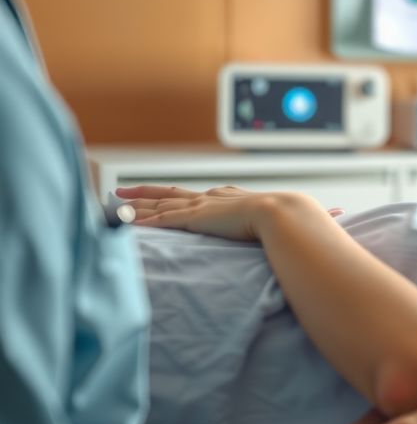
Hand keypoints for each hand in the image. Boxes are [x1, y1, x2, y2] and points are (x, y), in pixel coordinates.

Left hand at [116, 184, 307, 241]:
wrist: (283, 214)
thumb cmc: (284, 220)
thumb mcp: (273, 221)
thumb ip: (272, 226)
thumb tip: (296, 232)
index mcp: (227, 197)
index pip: (192, 194)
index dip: (173, 194)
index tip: (159, 193)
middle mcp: (210, 198)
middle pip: (168, 194)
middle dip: (143, 193)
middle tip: (120, 190)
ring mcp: (202, 207)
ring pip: (159, 205)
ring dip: (135, 206)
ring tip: (113, 205)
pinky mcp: (196, 219)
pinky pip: (162, 221)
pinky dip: (144, 222)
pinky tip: (127, 225)